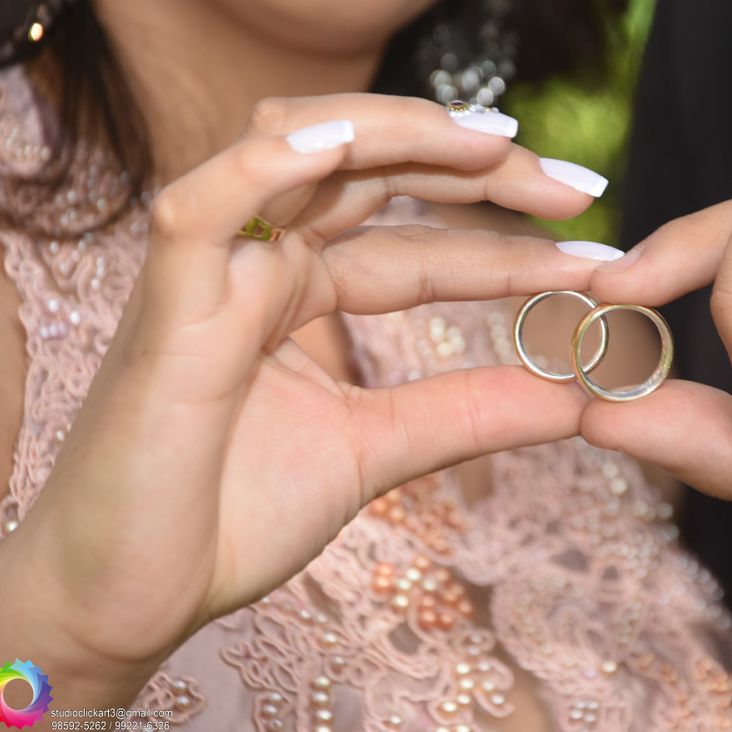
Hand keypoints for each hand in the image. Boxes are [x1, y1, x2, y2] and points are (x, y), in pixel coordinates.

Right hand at [0, 95, 603, 679]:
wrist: (131, 596)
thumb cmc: (229, 517)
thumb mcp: (377, 452)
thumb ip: (467, 414)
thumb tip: (578, 398)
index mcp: (299, 291)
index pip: (421, 245)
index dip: (510, 247)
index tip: (600, 258)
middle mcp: (260, 262)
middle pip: (376, 174)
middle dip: (479, 170)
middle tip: (581, 189)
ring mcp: (212, 271)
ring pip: (300, 152)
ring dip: (400, 135)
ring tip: (499, 145)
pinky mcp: (165, 302)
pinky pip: (208, 205)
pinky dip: (272, 164)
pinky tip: (348, 144)